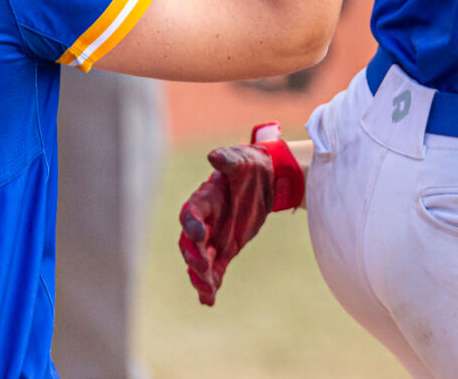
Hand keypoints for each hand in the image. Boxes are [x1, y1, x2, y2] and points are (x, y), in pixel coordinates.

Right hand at [177, 122, 305, 306]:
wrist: (267, 180)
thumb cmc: (251, 166)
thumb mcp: (243, 160)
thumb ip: (229, 159)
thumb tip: (214, 156)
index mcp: (204, 200)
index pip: (190, 214)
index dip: (192, 224)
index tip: (199, 234)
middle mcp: (204, 222)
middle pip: (191, 243)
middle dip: (194, 256)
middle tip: (203, 268)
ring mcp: (213, 239)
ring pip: (199, 261)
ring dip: (200, 276)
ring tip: (206, 290)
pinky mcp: (224, 250)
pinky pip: (214, 271)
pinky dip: (211, 285)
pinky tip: (209, 301)